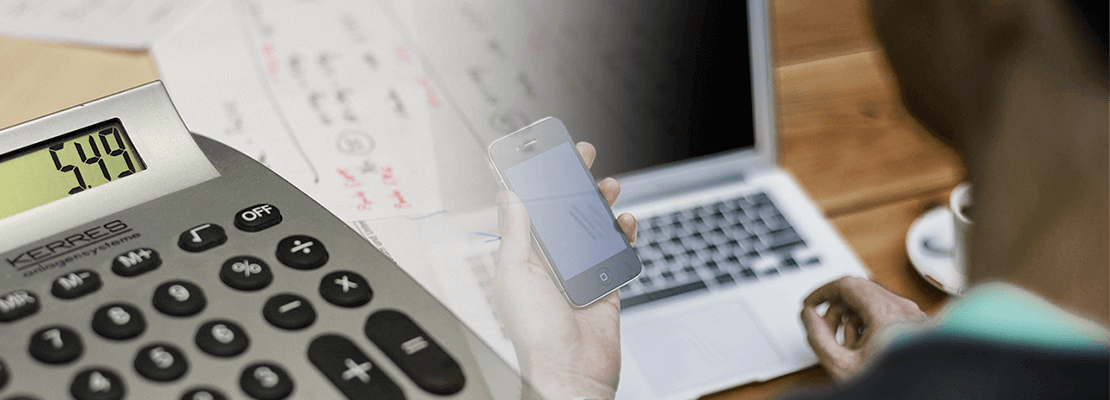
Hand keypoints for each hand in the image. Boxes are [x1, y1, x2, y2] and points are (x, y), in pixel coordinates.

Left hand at [493, 142, 636, 399]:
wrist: (571, 373)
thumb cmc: (536, 334)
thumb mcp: (515, 274)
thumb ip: (516, 233)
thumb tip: (508, 194)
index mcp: (524, 256)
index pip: (528, 208)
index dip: (534, 179)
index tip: (541, 152)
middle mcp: (551, 262)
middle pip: (563, 211)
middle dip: (572, 181)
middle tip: (581, 155)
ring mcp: (579, 272)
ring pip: (592, 227)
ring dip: (600, 203)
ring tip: (608, 185)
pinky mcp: (605, 285)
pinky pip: (617, 252)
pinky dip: (623, 234)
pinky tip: (625, 221)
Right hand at [800, 276, 926, 381]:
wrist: (918, 397)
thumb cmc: (890, 386)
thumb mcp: (841, 365)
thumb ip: (817, 336)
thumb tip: (808, 314)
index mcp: (887, 313)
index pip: (846, 285)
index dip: (821, 292)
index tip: (809, 304)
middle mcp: (904, 308)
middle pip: (858, 292)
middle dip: (836, 310)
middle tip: (824, 330)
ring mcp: (913, 315)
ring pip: (871, 302)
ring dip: (851, 319)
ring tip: (846, 346)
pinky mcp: (917, 324)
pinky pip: (885, 313)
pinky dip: (868, 324)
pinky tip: (863, 347)